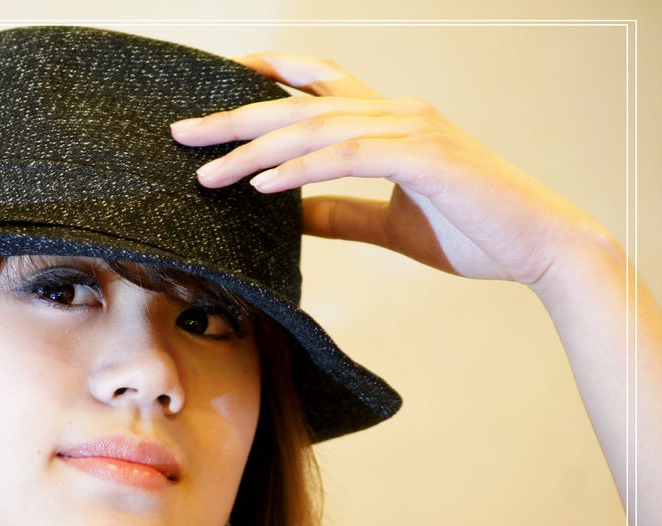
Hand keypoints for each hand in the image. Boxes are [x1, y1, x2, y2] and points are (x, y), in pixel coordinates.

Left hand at [170, 52, 609, 288]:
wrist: (543, 247)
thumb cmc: (473, 230)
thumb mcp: (388, 222)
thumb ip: (339, 212)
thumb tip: (289, 213)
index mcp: (390, 120)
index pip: (318, 85)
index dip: (267, 77)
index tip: (219, 88)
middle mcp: (397, 111)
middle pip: (299, 103)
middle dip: (236, 116)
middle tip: (183, 133)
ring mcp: (410, 129)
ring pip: (314, 128)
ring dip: (255, 150)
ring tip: (207, 172)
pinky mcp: (423, 157)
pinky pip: (346, 157)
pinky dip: (299, 169)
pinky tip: (260, 185)